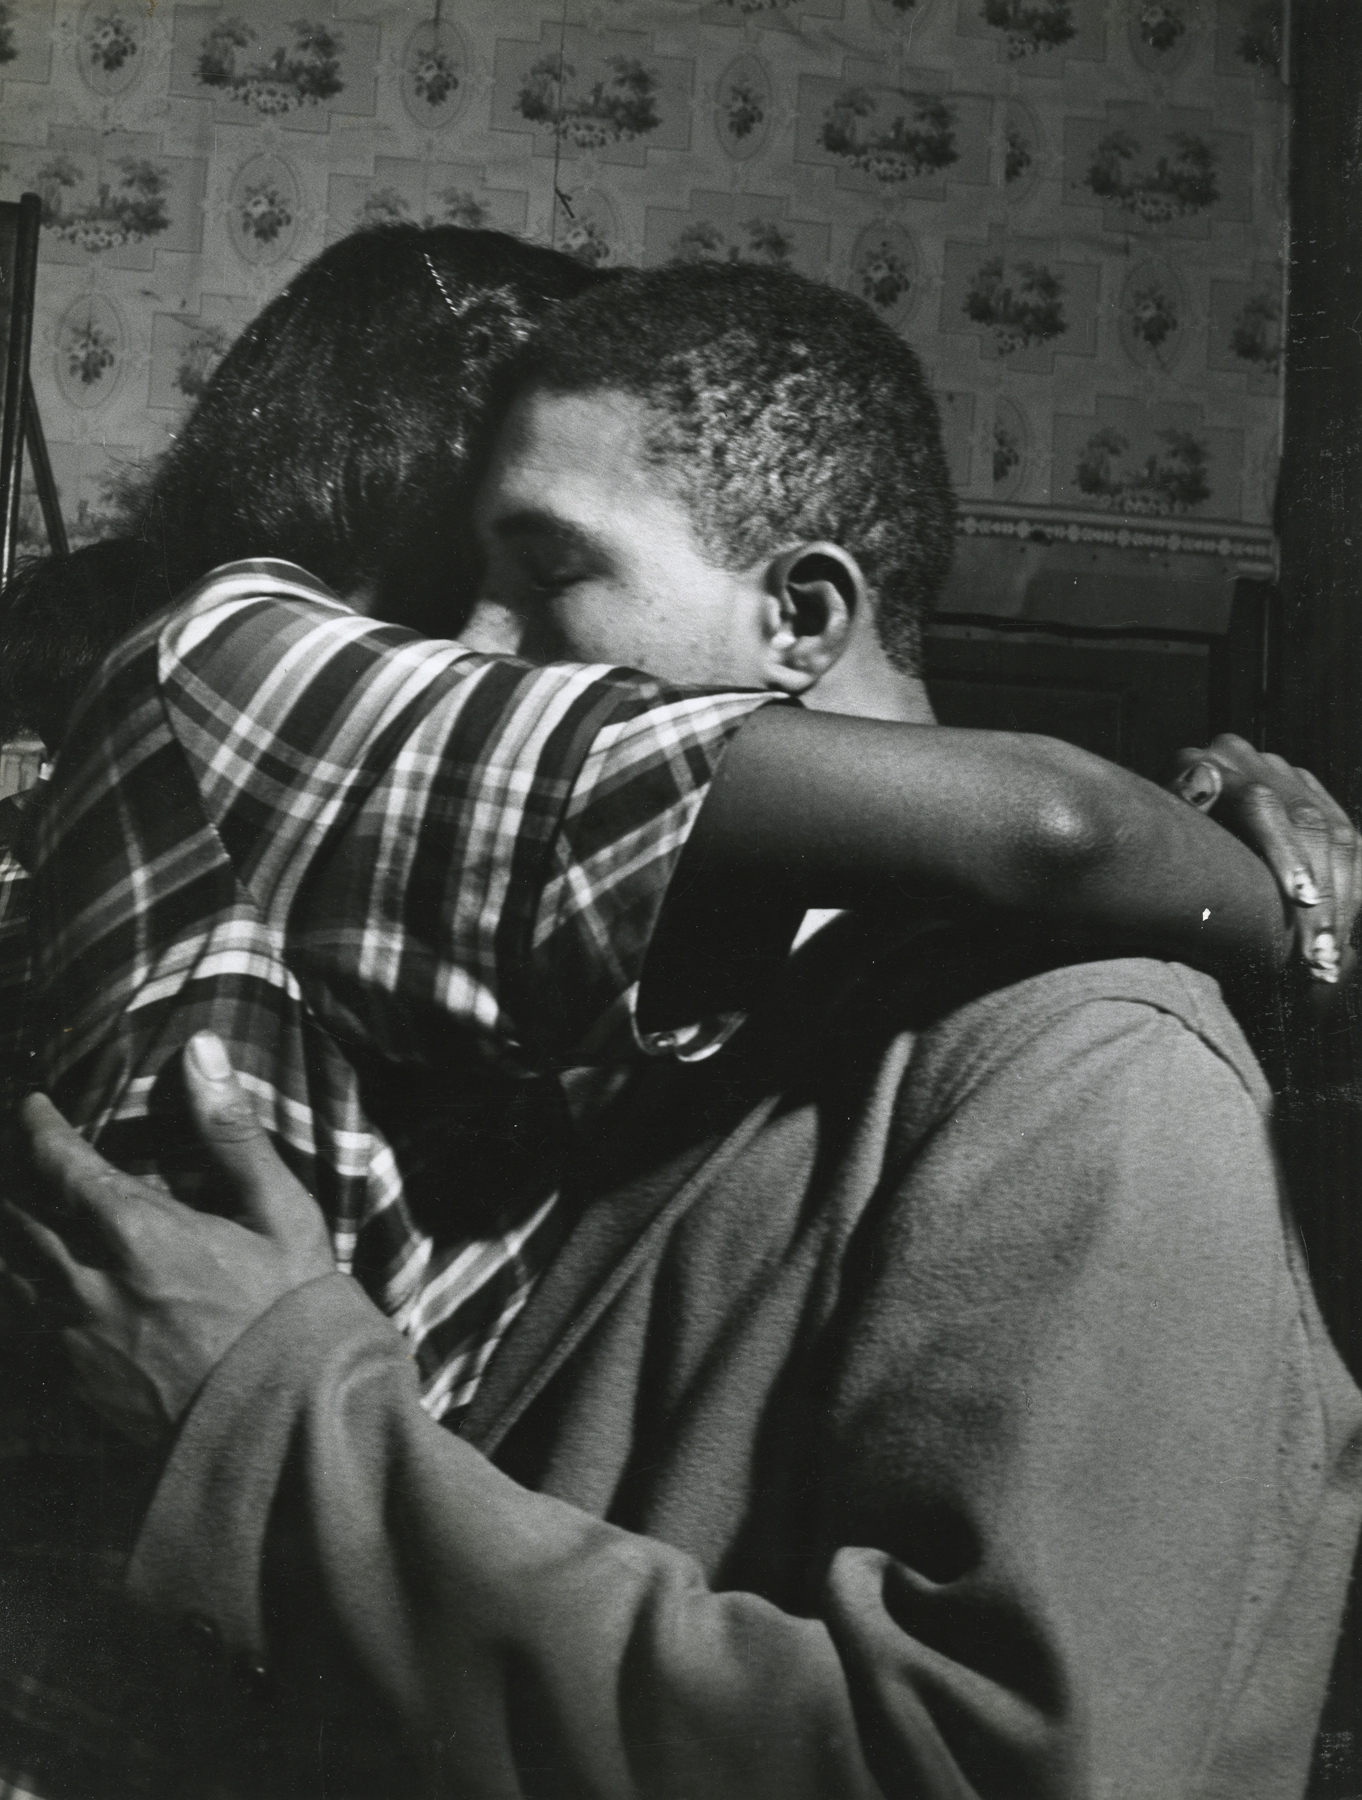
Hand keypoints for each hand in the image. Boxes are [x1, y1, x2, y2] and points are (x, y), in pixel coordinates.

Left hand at [2, 1032, 334, 1449]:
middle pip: (15, 1219)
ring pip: (10, 1276)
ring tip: (16, 1214)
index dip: (37, 1128)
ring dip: (8, 1237)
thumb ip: (231, 1132)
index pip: (58, 1164)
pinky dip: (22, 1294)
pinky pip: (29, 1328)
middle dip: (11, 1180)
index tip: (31, 1105)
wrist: (291, 1428)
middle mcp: (89, 1285)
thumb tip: (200, 1050)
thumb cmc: (295, 1314)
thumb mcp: (281, 1212)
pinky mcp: (78, 1388)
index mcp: (137, 1233)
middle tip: (16, 1154)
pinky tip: (33, 1289)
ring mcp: (76, 1342)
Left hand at [1169, 735, 1361, 983]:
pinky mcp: (1319, 801)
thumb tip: (1203, 778)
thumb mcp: (1153, 829)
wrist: (1165, 834)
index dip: (1287, 852)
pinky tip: (1345, 937)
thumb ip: (1177, 803)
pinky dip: (1353, 892)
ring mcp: (1295, 780)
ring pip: (1339, 837)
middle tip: (1318, 956)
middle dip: (1321, 895)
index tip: (1302, 900)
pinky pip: (1352, 846)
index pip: (1264, 805)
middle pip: (1308, 824)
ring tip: (1330, 962)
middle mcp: (1262, 764)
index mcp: (1219, 762)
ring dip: (1343, 903)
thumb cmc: (1150, 846)